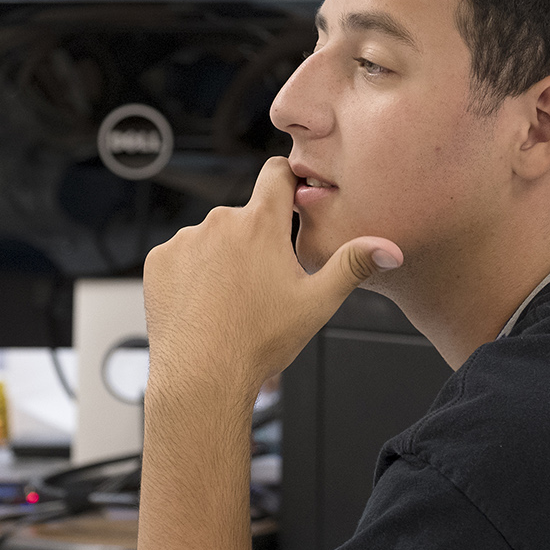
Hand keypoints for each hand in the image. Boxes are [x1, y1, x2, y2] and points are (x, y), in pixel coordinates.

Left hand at [142, 156, 402, 401]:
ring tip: (230, 300)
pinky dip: (191, 273)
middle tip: (263, 284)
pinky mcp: (159, 260)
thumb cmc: (259, 342)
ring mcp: (185, 239)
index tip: (292, 196)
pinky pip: (181, 256)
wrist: (202, 376)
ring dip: (222, 258)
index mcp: (261, 223)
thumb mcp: (318, 302)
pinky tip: (203, 303)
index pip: (277, 172)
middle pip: (245, 216)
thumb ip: (353, 265)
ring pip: (211, 238)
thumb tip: (391, 248)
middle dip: (255, 240)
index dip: (288, 180)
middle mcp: (220, 221)